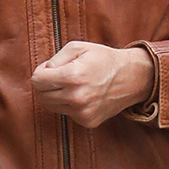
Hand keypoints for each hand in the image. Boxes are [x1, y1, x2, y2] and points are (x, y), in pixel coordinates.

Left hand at [32, 42, 154, 127]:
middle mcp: (76, 98)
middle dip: (45, 84)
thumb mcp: (78, 47)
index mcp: (72, 77)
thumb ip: (55, 59)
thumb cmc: (103, 59)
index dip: (40, 72)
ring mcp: (82, 112)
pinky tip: (81, 94)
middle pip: (41, 96)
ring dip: (55, 95)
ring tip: (71, 84)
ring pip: (51, 106)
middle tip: (58, 76)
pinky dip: (68, 104)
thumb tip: (43, 73)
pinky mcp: (87, 121)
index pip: (37, 81)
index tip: (49, 69)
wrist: (132, 77)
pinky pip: (66, 113)